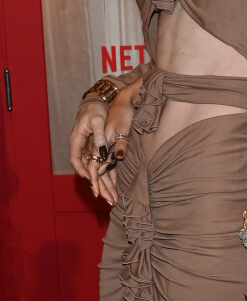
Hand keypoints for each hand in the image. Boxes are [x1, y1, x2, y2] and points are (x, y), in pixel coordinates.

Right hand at [69, 79, 141, 204]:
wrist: (98, 100)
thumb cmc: (95, 109)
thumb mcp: (97, 120)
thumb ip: (99, 137)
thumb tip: (101, 154)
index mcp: (77, 140)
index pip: (77, 161)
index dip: (84, 173)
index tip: (92, 184)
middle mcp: (82, 147)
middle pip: (88, 170)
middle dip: (97, 186)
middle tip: (107, 200)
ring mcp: (90, 149)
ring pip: (96, 170)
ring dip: (104, 184)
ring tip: (113, 199)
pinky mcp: (99, 149)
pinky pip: (103, 165)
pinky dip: (109, 175)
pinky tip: (116, 185)